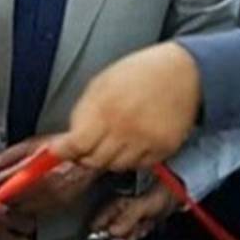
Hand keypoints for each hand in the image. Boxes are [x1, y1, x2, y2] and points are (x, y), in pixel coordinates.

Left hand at [0, 136, 98, 213]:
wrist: (88, 156)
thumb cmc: (60, 147)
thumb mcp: (30, 144)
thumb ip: (7, 157)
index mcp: (37, 168)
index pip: (7, 181)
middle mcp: (46, 186)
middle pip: (12, 199)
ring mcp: (54, 199)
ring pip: (21, 210)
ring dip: (8, 205)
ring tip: (2, 196)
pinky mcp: (59, 206)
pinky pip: (34, 213)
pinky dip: (23, 208)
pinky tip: (20, 200)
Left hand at [48, 42, 201, 171]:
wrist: (182, 73)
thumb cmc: (139, 73)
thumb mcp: (101, 84)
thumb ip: (83, 113)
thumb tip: (66, 139)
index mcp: (106, 108)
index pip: (75, 144)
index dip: (62, 151)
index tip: (56, 152)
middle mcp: (125, 128)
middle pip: (93, 160)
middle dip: (83, 155)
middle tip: (85, 144)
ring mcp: (146, 141)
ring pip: (114, 166)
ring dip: (107, 157)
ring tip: (112, 137)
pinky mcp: (163, 149)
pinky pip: (138, 165)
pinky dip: (130, 158)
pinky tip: (132, 140)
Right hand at [90, 183, 179, 239]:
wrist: (173, 197)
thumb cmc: (157, 197)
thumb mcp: (141, 208)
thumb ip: (126, 220)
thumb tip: (111, 232)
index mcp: (113, 206)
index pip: (97, 224)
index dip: (104, 233)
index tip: (116, 236)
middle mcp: (117, 213)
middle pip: (109, 234)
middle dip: (123, 236)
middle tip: (134, 230)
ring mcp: (125, 219)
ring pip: (122, 236)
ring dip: (133, 235)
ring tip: (143, 226)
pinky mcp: (134, 224)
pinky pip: (132, 236)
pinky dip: (139, 234)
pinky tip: (145, 227)